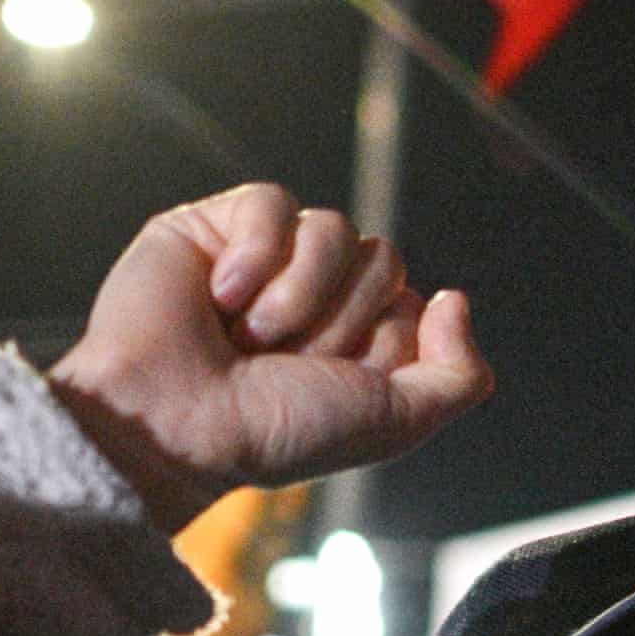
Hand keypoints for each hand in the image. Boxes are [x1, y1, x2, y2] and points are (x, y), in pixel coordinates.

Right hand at [48, 186, 494, 533]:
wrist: (175, 426)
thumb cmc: (274, 432)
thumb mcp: (395, 423)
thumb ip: (459, 376)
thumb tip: (455, 300)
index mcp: (359, 341)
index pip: (415, 302)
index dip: (383, 341)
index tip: (334, 380)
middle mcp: (317, 297)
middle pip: (383, 259)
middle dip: (340, 321)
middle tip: (284, 362)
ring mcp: (268, 258)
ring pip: (334, 229)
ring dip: (298, 296)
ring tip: (249, 338)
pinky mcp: (214, 227)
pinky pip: (273, 203)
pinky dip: (255, 257)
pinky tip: (220, 297)